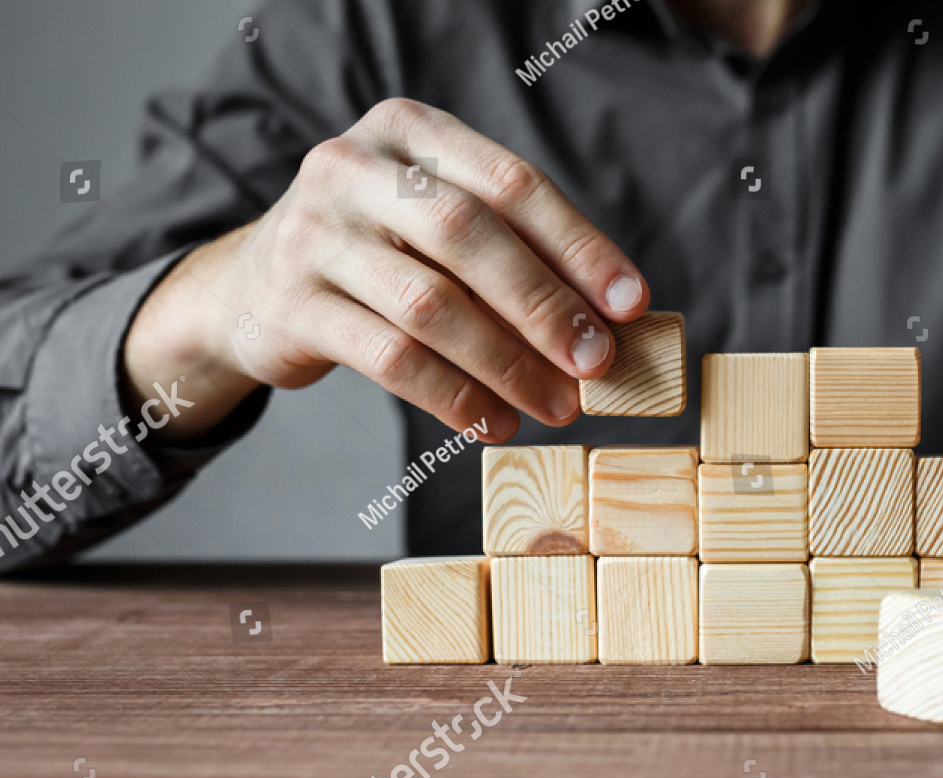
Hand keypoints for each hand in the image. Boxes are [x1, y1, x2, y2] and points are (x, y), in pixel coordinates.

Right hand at [123, 98, 649, 442]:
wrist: (254, 288)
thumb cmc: (380, 253)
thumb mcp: (436, 226)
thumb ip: (509, 251)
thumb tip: (607, 319)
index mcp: (409, 132)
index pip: (511, 182)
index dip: (579, 245)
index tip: (630, 302)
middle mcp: (353, 168)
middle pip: (471, 237)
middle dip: (546, 306)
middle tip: (597, 362)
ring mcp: (313, 233)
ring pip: (432, 305)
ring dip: (508, 366)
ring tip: (556, 405)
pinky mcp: (292, 304)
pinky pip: (392, 358)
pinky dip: (455, 398)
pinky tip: (494, 422)